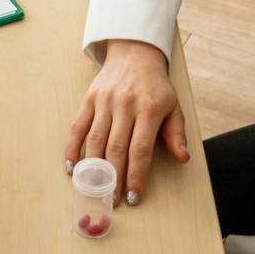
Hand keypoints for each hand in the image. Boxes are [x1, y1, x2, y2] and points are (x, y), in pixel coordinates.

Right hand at [65, 39, 188, 204]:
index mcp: (148, 108)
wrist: (135, 53)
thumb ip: (177, 134)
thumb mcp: (174, 106)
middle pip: (116, 148)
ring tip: (94, 189)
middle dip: (114, 178)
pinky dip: (73, 148)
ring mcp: (104, 101)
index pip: (141, 149)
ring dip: (93, 169)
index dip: (136, 175)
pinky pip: (77, 127)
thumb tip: (182, 158)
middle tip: (113, 200)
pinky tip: (72, 167)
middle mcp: (124, 104)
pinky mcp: (89, 99)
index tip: (134, 196)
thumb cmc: (156, 86)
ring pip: (95, 140)